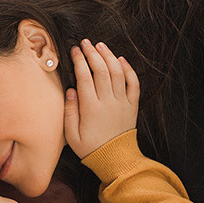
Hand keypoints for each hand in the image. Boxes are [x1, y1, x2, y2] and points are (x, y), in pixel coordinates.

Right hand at [64, 39, 139, 157]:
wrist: (116, 159)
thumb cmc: (91, 148)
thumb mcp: (72, 135)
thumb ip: (70, 112)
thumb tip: (70, 90)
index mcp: (91, 108)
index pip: (85, 77)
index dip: (79, 61)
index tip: (74, 51)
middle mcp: (108, 102)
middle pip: (101, 70)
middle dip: (92, 53)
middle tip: (85, 43)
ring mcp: (122, 103)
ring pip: (117, 73)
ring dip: (109, 57)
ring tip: (100, 46)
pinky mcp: (132, 106)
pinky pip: (134, 84)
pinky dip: (128, 69)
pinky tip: (121, 60)